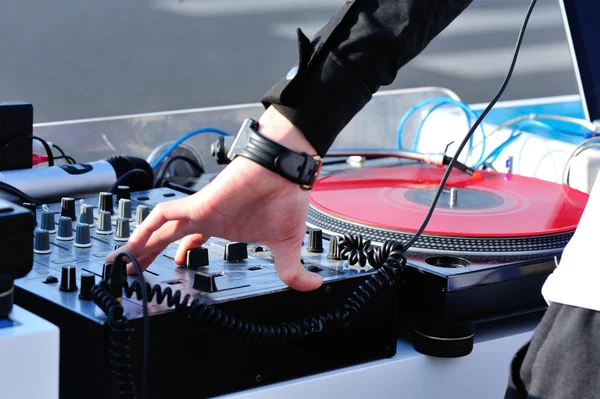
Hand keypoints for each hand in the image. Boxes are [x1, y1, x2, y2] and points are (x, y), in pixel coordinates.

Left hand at [106, 106, 322, 291]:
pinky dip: (144, 229)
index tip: (170, 268)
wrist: (286, 171)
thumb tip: (313, 287)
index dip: (177, 253)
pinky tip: (131, 246)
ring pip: (158, 228)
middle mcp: (206, 219)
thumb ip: (291, 270)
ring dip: (139, 245)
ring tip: (120, 265)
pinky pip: (162, 216)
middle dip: (148, 253)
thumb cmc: (285, 197)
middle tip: (131, 272)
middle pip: (167, 237)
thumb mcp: (286, 246)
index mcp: (222, 227)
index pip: (190, 241)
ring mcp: (199, 211)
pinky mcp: (198, 203)